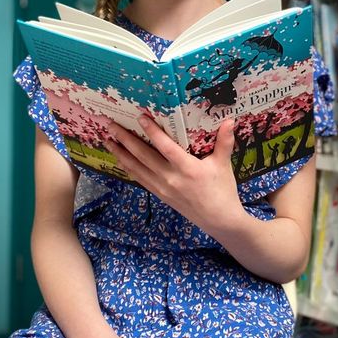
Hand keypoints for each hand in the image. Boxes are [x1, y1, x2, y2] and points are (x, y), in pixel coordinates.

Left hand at [105, 116, 244, 233]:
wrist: (219, 220)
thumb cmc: (222, 190)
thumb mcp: (223, 165)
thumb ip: (224, 142)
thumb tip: (230, 120)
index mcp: (188, 168)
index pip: (165, 147)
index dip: (152, 132)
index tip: (140, 117)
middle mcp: (171, 178)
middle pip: (143, 156)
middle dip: (125, 140)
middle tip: (111, 125)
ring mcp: (163, 187)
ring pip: (137, 168)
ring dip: (121, 154)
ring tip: (108, 141)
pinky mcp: (160, 195)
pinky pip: (140, 179)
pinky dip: (128, 168)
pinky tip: (120, 160)